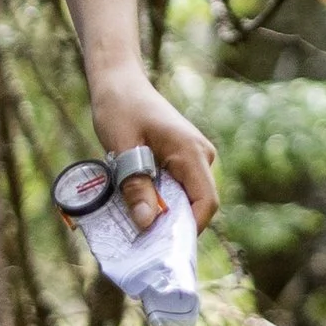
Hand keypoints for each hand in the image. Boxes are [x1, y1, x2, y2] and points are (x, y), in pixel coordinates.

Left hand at [90, 67, 219, 232]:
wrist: (119, 81)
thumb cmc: (119, 107)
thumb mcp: (122, 149)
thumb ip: (135, 185)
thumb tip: (147, 224)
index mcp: (190, 151)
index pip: (205, 202)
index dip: (188, 228)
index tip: (161, 245)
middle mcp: (200, 155)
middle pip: (197, 204)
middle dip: (173, 224)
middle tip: (142, 241)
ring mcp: (194, 156)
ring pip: (186, 197)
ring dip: (165, 212)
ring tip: (136, 223)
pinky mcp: (183, 158)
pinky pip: (179, 187)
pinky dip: (161, 200)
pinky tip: (138, 205)